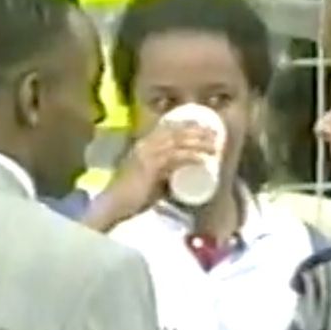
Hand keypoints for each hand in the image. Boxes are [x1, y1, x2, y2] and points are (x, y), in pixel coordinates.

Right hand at [82, 123, 216, 231]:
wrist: (115, 205)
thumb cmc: (131, 196)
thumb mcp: (150, 179)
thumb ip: (163, 174)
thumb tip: (180, 176)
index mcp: (144, 144)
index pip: (169, 127)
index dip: (189, 125)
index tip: (206, 127)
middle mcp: (145, 145)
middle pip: (176, 131)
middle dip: (198, 131)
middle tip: (216, 134)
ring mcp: (147, 155)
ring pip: (178, 142)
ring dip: (198, 142)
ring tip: (214, 146)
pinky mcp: (150, 168)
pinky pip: (175, 158)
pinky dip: (191, 157)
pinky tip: (203, 160)